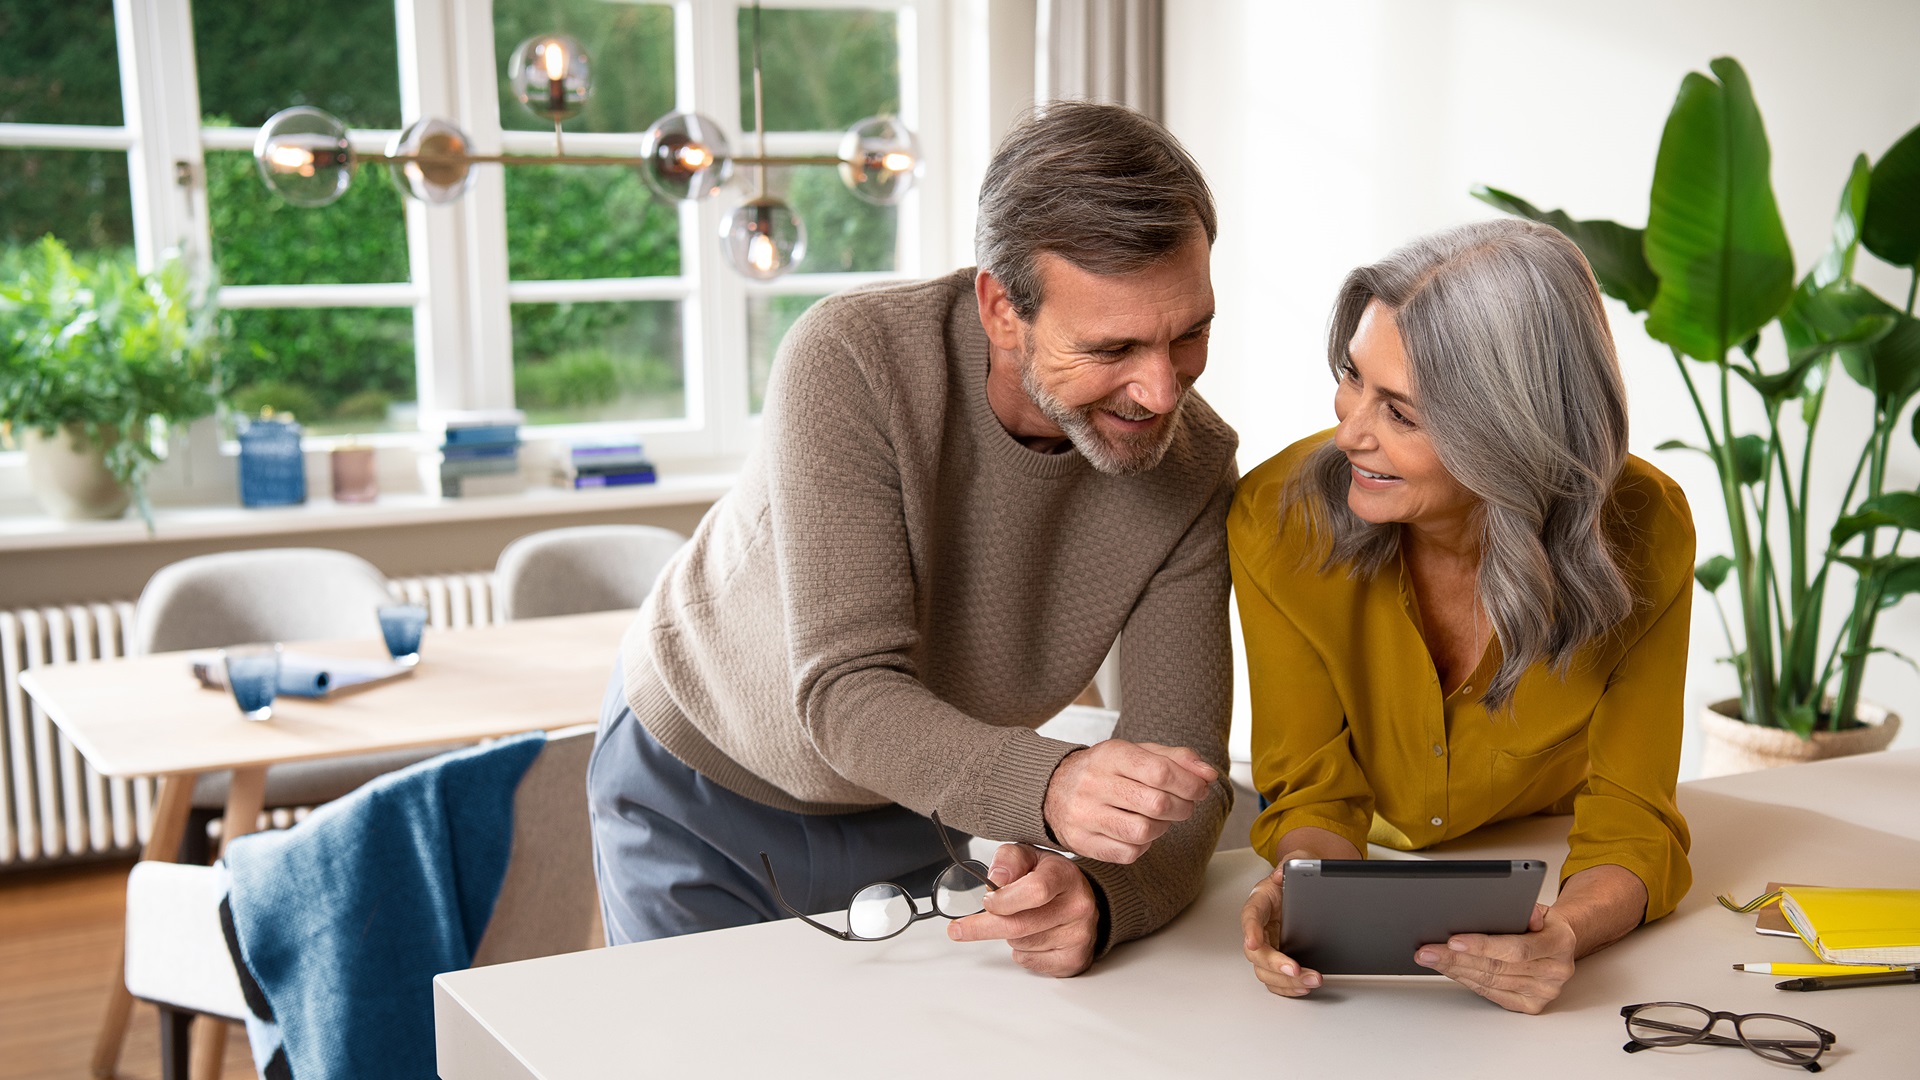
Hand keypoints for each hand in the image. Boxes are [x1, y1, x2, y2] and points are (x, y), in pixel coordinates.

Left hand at [947, 843, 1098, 976]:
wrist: (1080, 900)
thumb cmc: (1049, 878)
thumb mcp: (1027, 856)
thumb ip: (1008, 860)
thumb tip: (997, 879)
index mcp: (1065, 876)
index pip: (1034, 890)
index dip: (1004, 899)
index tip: (986, 902)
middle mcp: (1077, 906)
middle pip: (1020, 925)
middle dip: (984, 927)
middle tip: (960, 929)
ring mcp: (1078, 936)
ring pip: (1020, 945)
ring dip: (1008, 935)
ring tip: (1021, 919)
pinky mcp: (1073, 960)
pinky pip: (1029, 962)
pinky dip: (1021, 952)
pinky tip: (1032, 937)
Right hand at [1043, 739, 1216, 862]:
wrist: (1052, 789)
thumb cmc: (1104, 770)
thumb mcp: (1137, 753)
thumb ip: (1176, 759)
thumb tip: (1208, 774)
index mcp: (1110, 755)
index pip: (1160, 772)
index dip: (1190, 784)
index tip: (1200, 789)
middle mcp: (1094, 784)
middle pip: (1156, 804)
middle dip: (1182, 807)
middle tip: (1184, 805)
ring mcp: (1086, 815)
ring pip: (1143, 832)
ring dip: (1162, 827)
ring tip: (1159, 818)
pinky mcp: (1083, 842)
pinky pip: (1127, 853)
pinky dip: (1142, 846)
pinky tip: (1138, 832)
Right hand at [1241, 849, 1322, 996]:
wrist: (1306, 887)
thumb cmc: (1296, 876)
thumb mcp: (1296, 861)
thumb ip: (1289, 865)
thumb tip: (1282, 873)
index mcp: (1260, 901)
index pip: (1250, 916)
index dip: (1250, 930)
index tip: (1253, 942)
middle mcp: (1259, 927)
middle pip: (1256, 952)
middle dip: (1275, 964)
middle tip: (1296, 969)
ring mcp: (1267, 945)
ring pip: (1264, 972)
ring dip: (1286, 981)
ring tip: (1311, 980)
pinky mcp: (1277, 959)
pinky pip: (1276, 980)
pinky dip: (1288, 987)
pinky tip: (1304, 986)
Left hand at [1414, 904, 1577, 1013]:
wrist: (1560, 943)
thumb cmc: (1543, 924)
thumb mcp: (1538, 907)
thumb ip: (1524, 908)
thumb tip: (1501, 906)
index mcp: (1560, 943)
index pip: (1517, 948)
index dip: (1482, 945)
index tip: (1453, 940)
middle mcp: (1556, 971)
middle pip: (1497, 967)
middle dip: (1456, 958)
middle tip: (1428, 950)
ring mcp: (1545, 992)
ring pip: (1491, 981)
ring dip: (1456, 970)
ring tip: (1431, 958)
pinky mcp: (1532, 1005)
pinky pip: (1492, 993)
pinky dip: (1467, 981)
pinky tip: (1450, 970)